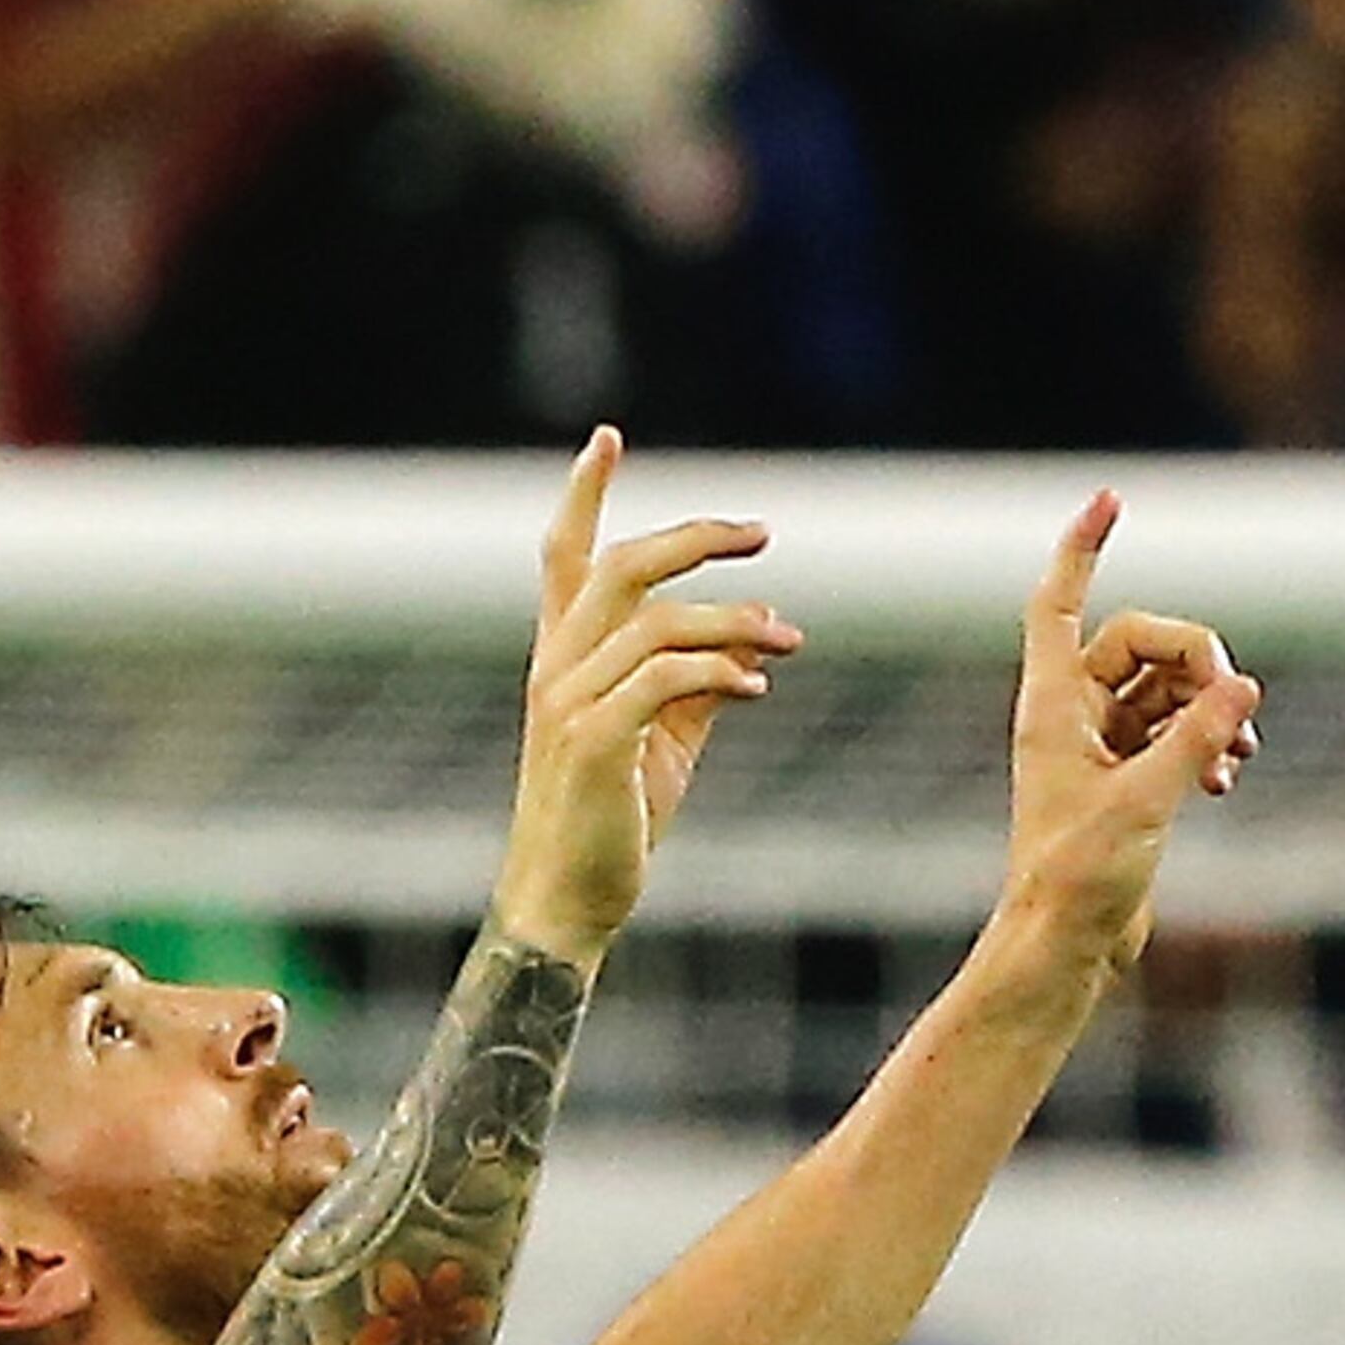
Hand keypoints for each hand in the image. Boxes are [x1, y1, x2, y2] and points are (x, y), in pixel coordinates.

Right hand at [493, 428, 798, 974]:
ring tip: (788, 642)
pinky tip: (758, 692)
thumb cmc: (611, 828)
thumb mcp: (662, 744)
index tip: (608, 437)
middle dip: (698, 539)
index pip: (564, 557)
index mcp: (562, 659)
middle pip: (625, 565)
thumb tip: (751, 643)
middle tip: (762, 535)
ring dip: (736, 623)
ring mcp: (569, 703)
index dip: (584, 493)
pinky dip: (721, 675)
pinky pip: (667, 679)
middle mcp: (556, 668)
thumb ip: (695, 685)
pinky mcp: (595, 741)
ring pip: (660, 621)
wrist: (567, 908)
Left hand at [995, 489, 1259, 995]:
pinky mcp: (1125, 784)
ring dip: (1208, 708)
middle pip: (1142, 642)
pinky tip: (1229, 777)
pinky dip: (1204, 743)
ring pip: (1165, 690)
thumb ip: (1197, 740)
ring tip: (1238, 754)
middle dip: (1195, 660)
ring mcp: (1099, 750)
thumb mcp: (1145, 803)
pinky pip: (1173, 734)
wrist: (1064, 953)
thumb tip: (1245, 689)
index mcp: (1053, 708)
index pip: (1061, 604)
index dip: (1082, 549)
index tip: (1110, 500)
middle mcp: (1071, 719)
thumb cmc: (1078, 883)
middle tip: (1233, 705)